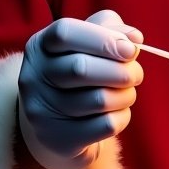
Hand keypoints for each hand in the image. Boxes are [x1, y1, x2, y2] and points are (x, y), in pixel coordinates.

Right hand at [17, 10, 144, 168]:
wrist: (58, 125)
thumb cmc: (79, 74)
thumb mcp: (89, 43)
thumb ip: (112, 29)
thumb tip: (134, 38)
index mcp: (39, 47)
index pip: (66, 33)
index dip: (104, 39)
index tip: (131, 49)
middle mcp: (33, 77)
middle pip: (81, 67)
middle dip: (122, 70)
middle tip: (135, 74)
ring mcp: (41, 111)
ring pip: (99, 99)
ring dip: (126, 94)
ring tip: (126, 92)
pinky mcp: (58, 138)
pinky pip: (105, 125)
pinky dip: (122, 116)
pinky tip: (117, 112)